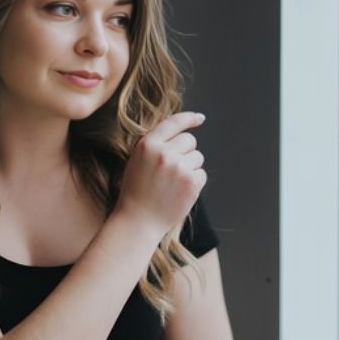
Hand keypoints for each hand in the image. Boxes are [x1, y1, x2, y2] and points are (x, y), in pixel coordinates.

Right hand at [113, 111, 207, 233]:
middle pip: (190, 140)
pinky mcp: (191, 182)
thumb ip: (157, 146)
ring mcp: (179, 167)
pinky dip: (194, 182)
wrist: (138, 220)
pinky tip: (179, 192)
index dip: (189, 119)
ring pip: (197, 157)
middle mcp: (164, 153)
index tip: (199, 119)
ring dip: (190, 168)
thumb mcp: (138, 161)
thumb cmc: (137, 192)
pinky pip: (202, 174)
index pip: (173, 123)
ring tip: (172, 183)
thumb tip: (183, 134)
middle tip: (173, 169)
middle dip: (186, 151)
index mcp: (147, 144)